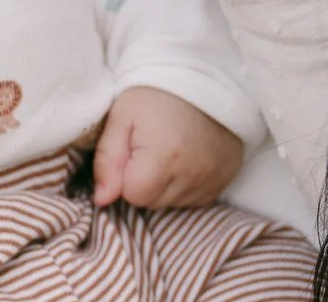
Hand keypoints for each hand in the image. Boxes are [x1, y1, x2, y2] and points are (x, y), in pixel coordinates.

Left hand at [91, 87, 242, 209]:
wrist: (202, 73)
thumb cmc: (155, 92)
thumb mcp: (121, 117)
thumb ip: (107, 160)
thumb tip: (102, 200)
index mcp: (164, 156)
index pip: (134, 196)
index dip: (127, 176)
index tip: (133, 151)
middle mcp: (193, 172)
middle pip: (154, 202)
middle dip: (146, 182)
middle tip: (152, 148)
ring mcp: (213, 177)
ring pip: (174, 202)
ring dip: (166, 185)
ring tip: (170, 150)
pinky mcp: (225, 177)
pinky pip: (196, 198)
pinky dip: (187, 184)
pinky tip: (187, 158)